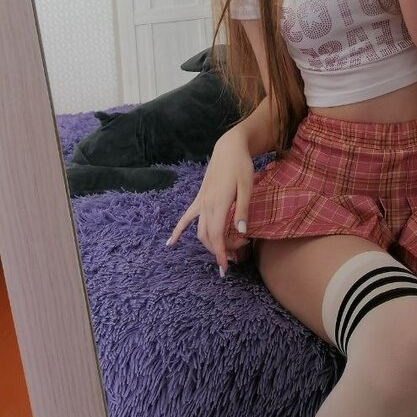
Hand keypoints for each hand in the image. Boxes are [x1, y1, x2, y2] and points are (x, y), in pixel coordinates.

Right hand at [165, 130, 253, 272]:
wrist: (228, 148)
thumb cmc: (241, 166)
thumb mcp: (247, 186)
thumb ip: (243, 210)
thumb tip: (241, 232)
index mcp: (219, 203)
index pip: (217, 235)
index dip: (221, 253)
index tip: (226, 268)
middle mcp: (206, 205)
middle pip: (209, 236)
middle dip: (221, 250)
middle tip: (238, 253)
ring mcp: (201, 202)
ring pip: (199, 231)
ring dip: (209, 244)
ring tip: (224, 252)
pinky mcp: (199, 198)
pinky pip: (186, 217)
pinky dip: (178, 230)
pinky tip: (170, 243)